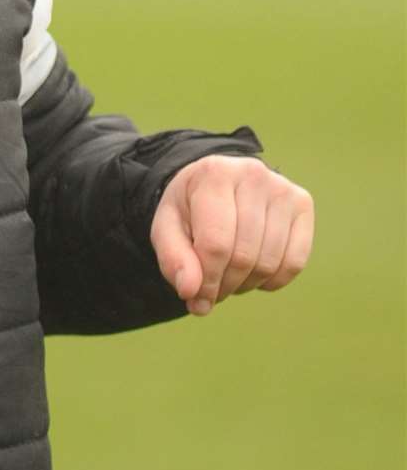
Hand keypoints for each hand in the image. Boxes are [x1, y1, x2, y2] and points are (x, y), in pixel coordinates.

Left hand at [150, 155, 313, 315]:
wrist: (215, 183)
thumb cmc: (190, 208)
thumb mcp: (167, 228)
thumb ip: (173, 259)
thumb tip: (191, 292)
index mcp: (214, 174)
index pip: (216, 244)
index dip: (206, 280)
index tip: (195, 295)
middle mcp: (253, 174)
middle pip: (244, 256)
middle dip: (224, 285)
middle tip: (211, 288)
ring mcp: (282, 188)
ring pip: (269, 263)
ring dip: (246, 284)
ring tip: (229, 275)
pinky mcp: (302, 203)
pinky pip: (294, 263)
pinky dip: (272, 280)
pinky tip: (254, 271)